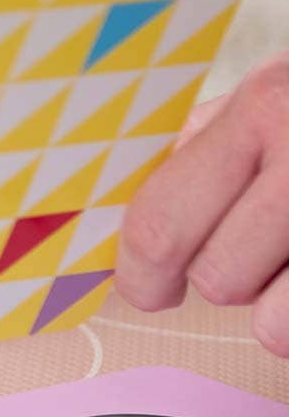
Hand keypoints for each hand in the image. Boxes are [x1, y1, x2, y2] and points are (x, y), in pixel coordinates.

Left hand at [116, 55, 288, 353]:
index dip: (141, 273)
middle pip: (217, 280)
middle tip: (266, 253)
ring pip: (275, 327)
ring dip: (287, 313)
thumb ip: (216, 137)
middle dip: (230, 280)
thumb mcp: (284, 90)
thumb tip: (149, 206)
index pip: (160, 221)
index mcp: (265, 109)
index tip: (150, 291)